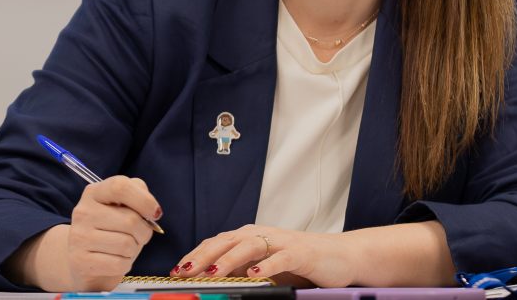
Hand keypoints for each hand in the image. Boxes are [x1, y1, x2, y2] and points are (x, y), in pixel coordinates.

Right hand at [66, 176, 161, 290]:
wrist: (87, 261)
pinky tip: (115, 260)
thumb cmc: (113, 230)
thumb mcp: (123, 208)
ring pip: (127, 244)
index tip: (155, 214)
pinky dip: (125, 264)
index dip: (144, 200)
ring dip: (134, 249)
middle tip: (139, 236)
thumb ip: (138, 197)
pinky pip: (119, 263)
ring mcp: (79, 236)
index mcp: (94, 193)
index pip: (120, 187)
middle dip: (144, 232)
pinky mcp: (80, 260)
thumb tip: (152, 211)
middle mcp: (83, 212)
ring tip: (124, 249)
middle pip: (130, 220)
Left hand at [169, 224, 351, 286]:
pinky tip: (254, 275)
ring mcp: (282, 242)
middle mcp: (263, 235)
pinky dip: (267, 266)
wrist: (339, 256)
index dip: (196, 255)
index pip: (217, 242)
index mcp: (251, 236)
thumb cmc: (300, 262)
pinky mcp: (301, 253)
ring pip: (250, 246)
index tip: (177, 270)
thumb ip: (241, 270)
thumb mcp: (265, 267)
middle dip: (204, 256)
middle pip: (227, 241)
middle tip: (185, 271)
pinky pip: (281, 258)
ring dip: (230, 259)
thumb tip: (211, 280)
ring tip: (213, 272)